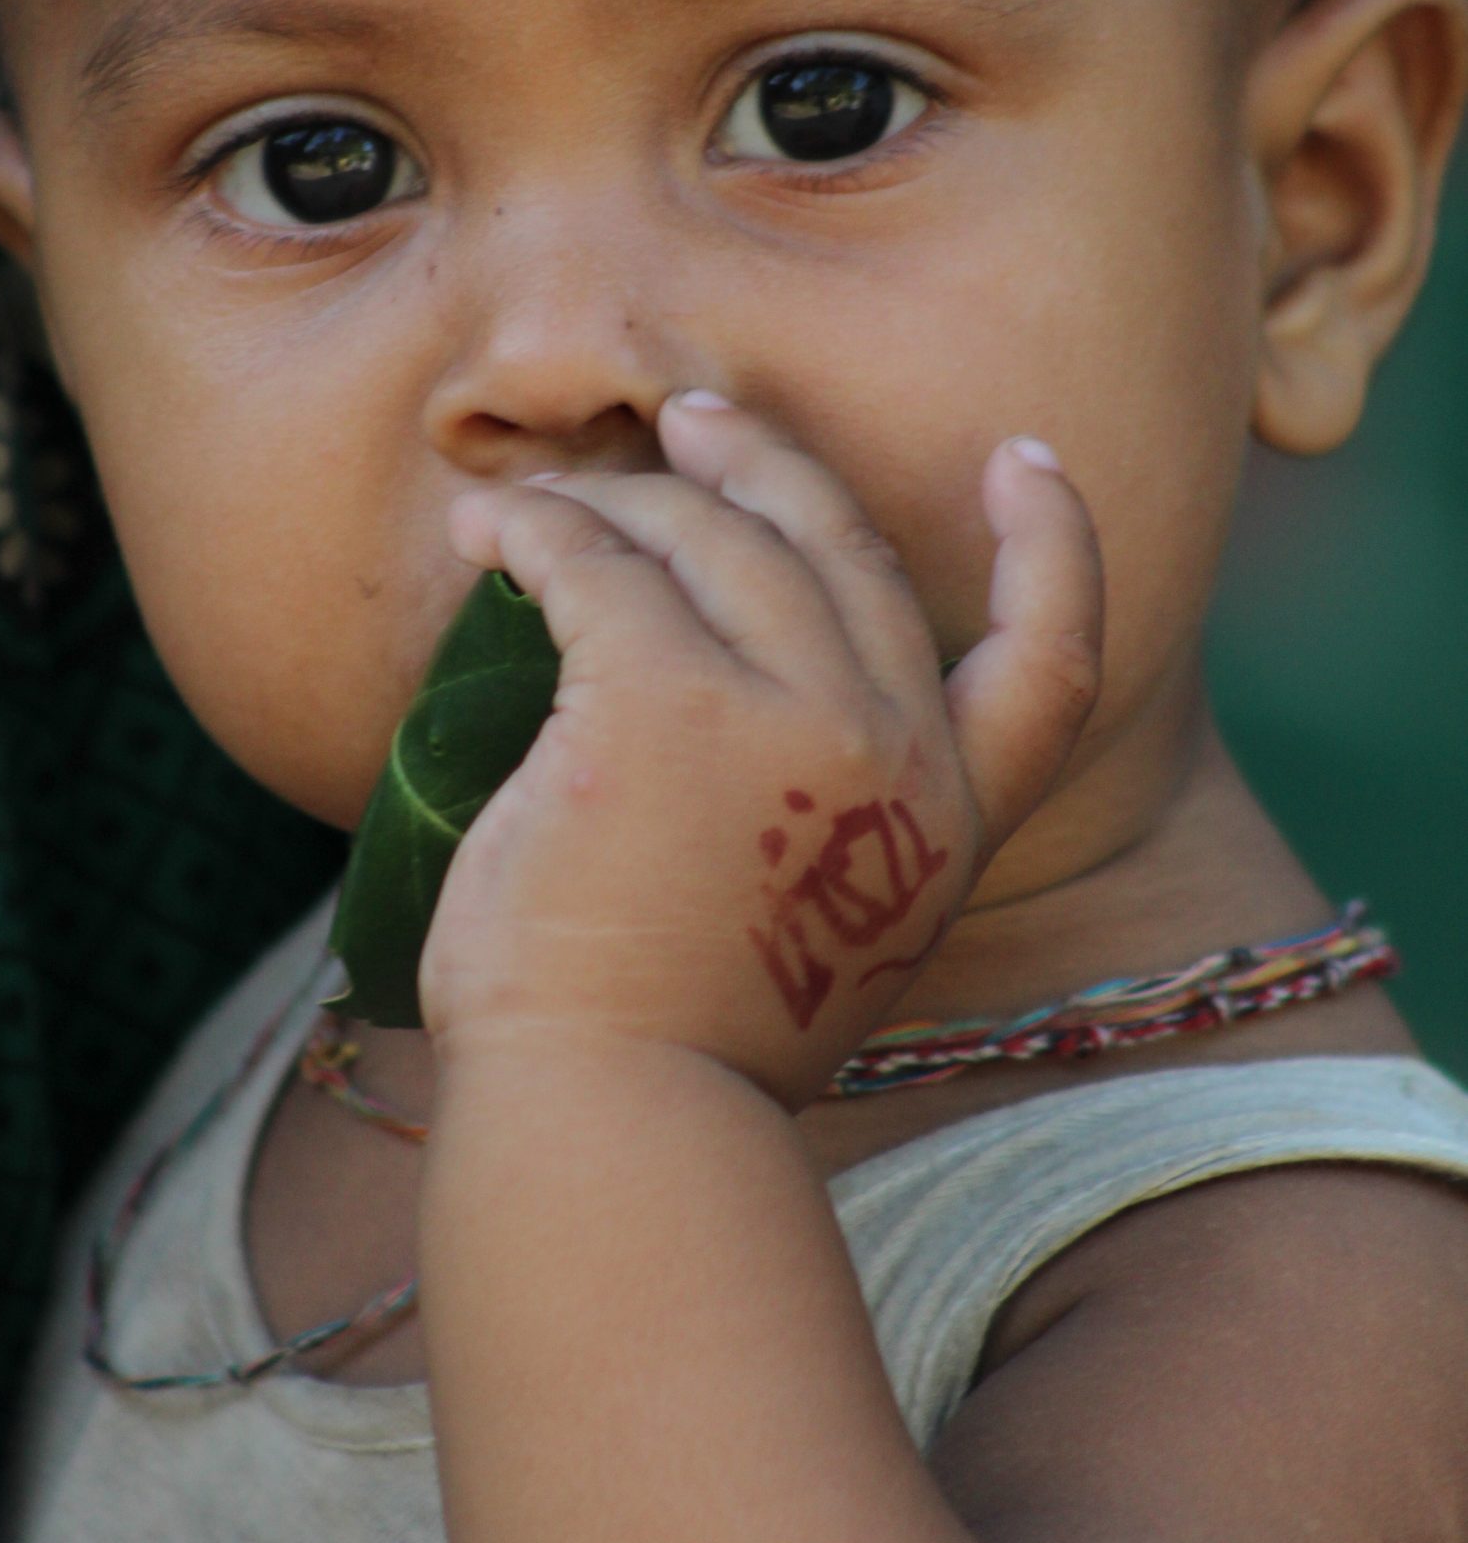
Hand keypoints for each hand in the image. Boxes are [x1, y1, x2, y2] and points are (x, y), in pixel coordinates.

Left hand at [421, 397, 1102, 1105]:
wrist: (615, 1120)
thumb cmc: (677, 1058)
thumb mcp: (819, 944)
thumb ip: (828, 835)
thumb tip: (741, 740)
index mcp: (948, 821)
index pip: (1051, 661)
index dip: (1053, 549)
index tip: (1024, 458)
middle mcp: (891, 753)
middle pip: (841, 549)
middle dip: (763, 463)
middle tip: (689, 422)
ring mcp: (786, 718)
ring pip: (710, 538)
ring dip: (624, 497)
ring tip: (543, 500)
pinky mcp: (658, 699)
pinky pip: (592, 563)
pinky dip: (534, 530)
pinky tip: (487, 537)